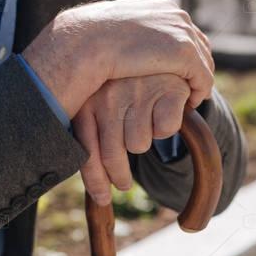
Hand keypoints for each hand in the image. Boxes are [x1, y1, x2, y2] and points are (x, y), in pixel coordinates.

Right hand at [23, 0, 213, 119]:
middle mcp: (178, 16)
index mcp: (164, 8)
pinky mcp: (184, 53)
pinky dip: (199, 91)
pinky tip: (190, 103)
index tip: (181, 71)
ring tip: (190, 97)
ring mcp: (182, 33)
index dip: (188, 52)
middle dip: (198, 67)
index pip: (187, 30)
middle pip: (200, 45)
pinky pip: (203, 78)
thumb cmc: (93, 37)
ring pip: (205, 63)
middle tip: (191, 87)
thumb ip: (132, 31)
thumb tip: (128, 38)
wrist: (88, 40)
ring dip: (199, 81)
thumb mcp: (118, 27)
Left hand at [73, 74, 190, 204]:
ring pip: (139, 144)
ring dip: (142, 143)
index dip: (95, 181)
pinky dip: (165, 128)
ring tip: (142, 127)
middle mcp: (109, 95)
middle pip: (113, 155)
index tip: (103, 199)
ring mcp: (138, 90)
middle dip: (119, 177)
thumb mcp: (99, 105)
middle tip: (123, 183)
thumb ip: (92, 138)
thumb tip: (97, 196)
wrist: (156, 57)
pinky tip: (160, 113)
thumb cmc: (123, 90)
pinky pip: (165, 130)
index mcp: (87, 101)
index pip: (87, 151)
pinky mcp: (168, 88)